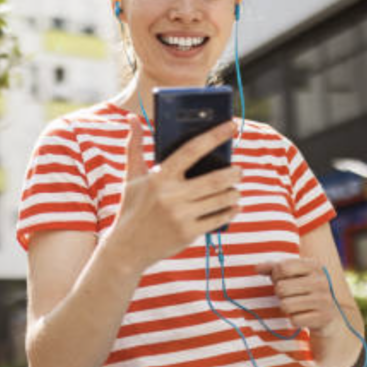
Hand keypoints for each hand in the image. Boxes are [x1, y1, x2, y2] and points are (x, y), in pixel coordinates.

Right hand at [111, 115, 240, 270]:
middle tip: (239, 170)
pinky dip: (231, 211)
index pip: (192, 150)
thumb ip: (135, 145)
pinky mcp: (188, 233)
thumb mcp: (131, 176)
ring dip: (234, 193)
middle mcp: (171, 195)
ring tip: (235, 189)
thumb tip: (132, 118)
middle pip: (215, 179)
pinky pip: (218, 219)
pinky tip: (234, 206)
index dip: (214, 135)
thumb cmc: (132, 207)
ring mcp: (180, 216)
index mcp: (160, 176)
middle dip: (234, 173)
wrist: (127, 248)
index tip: (232, 126)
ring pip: (220, 199)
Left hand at [256, 257, 339, 334]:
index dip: (276, 275)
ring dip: (286, 307)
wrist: (329, 314)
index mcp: (313, 265)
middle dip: (280, 294)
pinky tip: (304, 315)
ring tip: (296, 305)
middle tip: (290, 295)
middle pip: (281, 288)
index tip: (282, 279)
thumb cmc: (304, 290)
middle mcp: (321, 281)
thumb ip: (274, 268)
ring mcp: (323, 299)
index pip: (282, 267)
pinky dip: (295, 320)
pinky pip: (295, 320)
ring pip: (286, 305)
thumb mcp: (293, 275)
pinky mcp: (323, 317)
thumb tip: (257, 268)